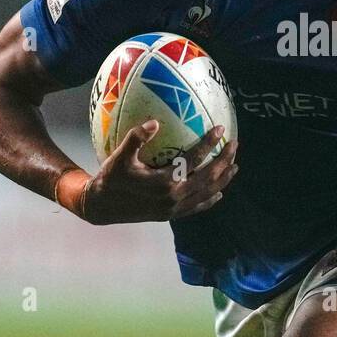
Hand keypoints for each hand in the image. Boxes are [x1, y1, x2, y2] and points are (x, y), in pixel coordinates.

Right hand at [81, 121, 237, 223]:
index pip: (194, 160)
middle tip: (235, 145)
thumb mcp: (120, 157)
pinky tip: (219, 193)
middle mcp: (173, 197)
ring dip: (223, 180)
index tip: (221, 129)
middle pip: (208, 178)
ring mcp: (174, 209)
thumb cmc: (110, 178)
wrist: (101, 207)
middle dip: (224, 161)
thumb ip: (137, 138)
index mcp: (164, 181)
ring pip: (206, 194)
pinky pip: (196, 208)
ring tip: (234, 167)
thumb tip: (155, 121)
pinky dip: (210, 200)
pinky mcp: (170, 216)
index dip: (209, 143)